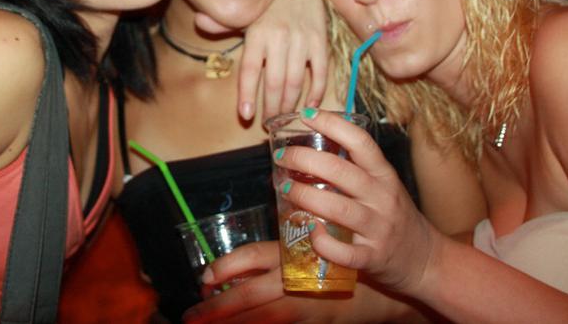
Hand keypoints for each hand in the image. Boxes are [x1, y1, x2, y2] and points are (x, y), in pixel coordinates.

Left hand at [183, 241, 335, 323]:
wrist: (377, 290)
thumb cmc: (331, 264)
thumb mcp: (298, 250)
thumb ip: (261, 259)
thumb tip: (215, 275)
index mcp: (291, 253)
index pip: (250, 256)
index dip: (222, 268)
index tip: (204, 281)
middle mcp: (296, 280)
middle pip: (248, 295)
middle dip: (215, 309)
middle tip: (190, 318)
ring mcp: (305, 308)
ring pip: (260, 319)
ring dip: (231, 323)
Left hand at [234, 0, 328, 121]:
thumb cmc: (268, 3)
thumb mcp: (244, 12)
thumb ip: (222, 23)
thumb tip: (200, 22)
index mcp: (257, 33)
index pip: (250, 70)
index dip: (247, 95)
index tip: (246, 116)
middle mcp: (279, 38)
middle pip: (274, 82)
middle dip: (270, 108)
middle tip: (268, 124)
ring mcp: (302, 40)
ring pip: (295, 80)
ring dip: (289, 104)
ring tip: (283, 118)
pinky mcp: (320, 41)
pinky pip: (320, 71)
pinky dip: (316, 91)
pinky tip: (309, 105)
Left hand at [275, 111, 441, 295]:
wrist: (425, 259)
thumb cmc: (395, 216)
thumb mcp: (382, 185)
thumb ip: (354, 168)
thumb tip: (307, 148)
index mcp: (384, 175)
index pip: (360, 141)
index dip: (332, 124)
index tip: (306, 115)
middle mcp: (382, 198)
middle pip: (341, 171)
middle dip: (305, 159)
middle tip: (281, 156)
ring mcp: (378, 229)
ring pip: (339, 209)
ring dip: (306, 196)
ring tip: (285, 187)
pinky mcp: (372, 258)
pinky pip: (345, 252)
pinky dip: (323, 242)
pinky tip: (309, 231)